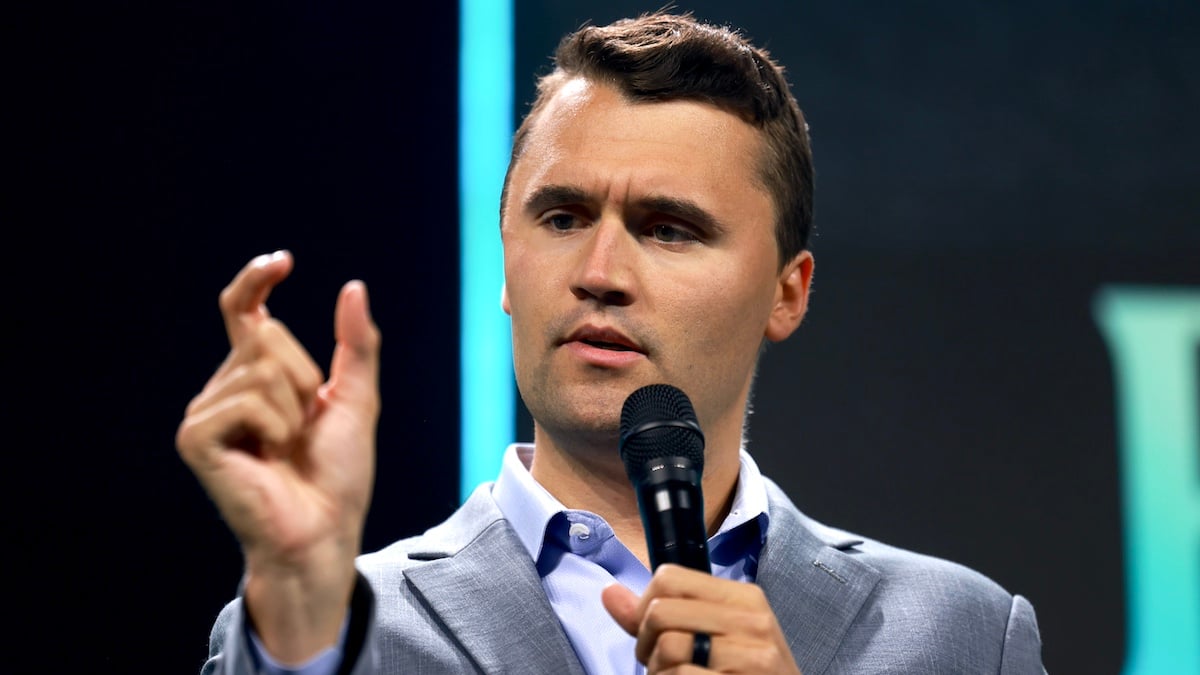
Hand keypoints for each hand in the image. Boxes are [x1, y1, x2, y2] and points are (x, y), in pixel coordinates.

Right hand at [176, 251, 380, 661]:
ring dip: (294, 408)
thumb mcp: (356, 399)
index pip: (243, 312)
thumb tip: (354, 287)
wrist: (324, 530)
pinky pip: (248, 400)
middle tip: (304, 427)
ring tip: (286, 447)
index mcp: (256, 376)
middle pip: (267, 334)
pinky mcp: (195, 438)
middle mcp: (224, 388)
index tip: (282, 262)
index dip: (255, 281)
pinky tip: (268, 458)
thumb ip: (356, 345)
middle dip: (304, 375)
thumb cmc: (337, 475)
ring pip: (261, 366)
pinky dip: (275, 426)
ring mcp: (206, 412)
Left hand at [602, 564, 801, 673]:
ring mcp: (753, 656)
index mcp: (744, 597)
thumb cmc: (743, 674)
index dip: (646, 607)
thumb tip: (608, 592)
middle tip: (660, 665)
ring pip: (668, 648)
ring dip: (658, 673)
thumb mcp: (713, 636)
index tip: (653, 633)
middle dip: (646, 645)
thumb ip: (658, 616)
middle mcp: (752, 620)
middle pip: (661, 613)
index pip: (669, 578)